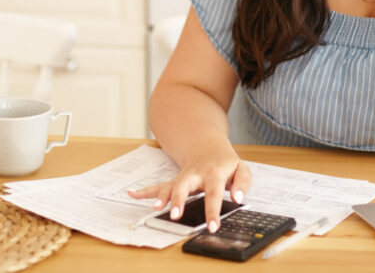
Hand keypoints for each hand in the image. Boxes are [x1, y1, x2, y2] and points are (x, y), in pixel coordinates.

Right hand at [127, 145, 251, 232]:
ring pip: (169, 186)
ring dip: (161, 197)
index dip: (212, 210)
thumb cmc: (226, 163)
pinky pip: (158, 186)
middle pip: (184, 186)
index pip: (213, 194)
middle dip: (178, 200)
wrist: (209, 147)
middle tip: (175, 215)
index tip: (212, 226)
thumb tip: (237, 197)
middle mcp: (195, 175)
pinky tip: (131, 193)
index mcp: (214, 173)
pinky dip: (144, 191)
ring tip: (155, 208)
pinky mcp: (175, 181)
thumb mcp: (241, 169)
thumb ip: (242, 183)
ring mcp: (183, 178)